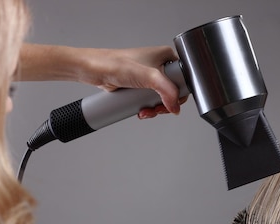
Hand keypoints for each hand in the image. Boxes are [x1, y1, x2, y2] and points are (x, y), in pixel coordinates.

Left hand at [18, 44, 188, 116]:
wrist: (94, 70)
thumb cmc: (115, 64)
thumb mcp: (147, 76)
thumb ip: (166, 90)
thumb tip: (175, 106)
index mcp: (167, 56)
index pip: (185, 79)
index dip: (179, 94)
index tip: (169, 102)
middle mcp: (160, 65)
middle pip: (175, 92)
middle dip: (166, 105)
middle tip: (156, 109)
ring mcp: (151, 76)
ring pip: (163, 99)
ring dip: (156, 109)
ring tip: (146, 111)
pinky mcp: (141, 86)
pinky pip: (152, 101)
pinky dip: (149, 109)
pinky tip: (142, 110)